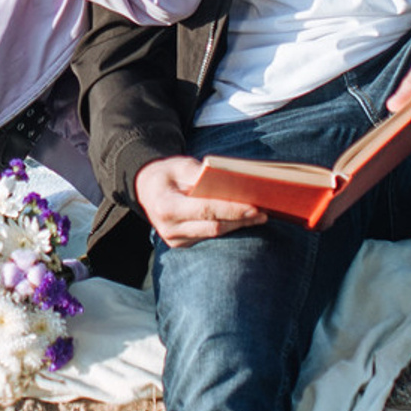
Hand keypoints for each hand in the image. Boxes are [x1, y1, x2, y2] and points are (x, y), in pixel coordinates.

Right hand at [135, 153, 266, 247]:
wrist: (146, 190)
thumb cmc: (166, 174)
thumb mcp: (179, 165)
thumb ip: (201, 173)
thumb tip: (229, 181)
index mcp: (166, 207)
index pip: (205, 210)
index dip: (231, 209)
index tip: (254, 206)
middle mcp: (169, 228)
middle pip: (214, 226)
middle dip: (240, 219)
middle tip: (264, 211)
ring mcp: (176, 240)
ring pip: (215, 234)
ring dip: (239, 225)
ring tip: (261, 215)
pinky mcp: (183, 244)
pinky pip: (211, 237)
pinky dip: (229, 227)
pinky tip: (245, 219)